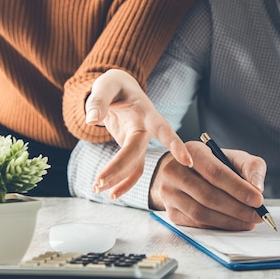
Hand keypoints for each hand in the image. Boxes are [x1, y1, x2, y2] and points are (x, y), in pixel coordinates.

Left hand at [86, 69, 192, 198]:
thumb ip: (98, 101)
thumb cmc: (115, 85)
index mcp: (145, 112)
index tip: (187, 162)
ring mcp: (140, 141)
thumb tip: (92, 120)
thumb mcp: (106, 85)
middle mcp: (146, 129)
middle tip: (99, 182)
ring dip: (119, 180)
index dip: (174, 144)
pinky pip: (133, 170)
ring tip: (98, 190)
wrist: (119, 89)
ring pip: (136, 166)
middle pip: (137, 153)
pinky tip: (111, 193)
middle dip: (120, 168)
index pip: (162, 129)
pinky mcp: (133, 149)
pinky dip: (122, 182)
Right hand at [149, 141, 265, 229]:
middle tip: (257, 215)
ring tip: (248, 221)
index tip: (258, 200)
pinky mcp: (170, 213)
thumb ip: (251, 167)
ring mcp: (169, 194)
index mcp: (191, 152)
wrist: (184, 174)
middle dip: (237, 208)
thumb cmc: (214, 165)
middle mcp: (174, 172)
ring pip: (201, 213)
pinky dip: (218, 226)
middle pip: (208, 195)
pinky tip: (233, 224)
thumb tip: (257, 187)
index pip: (215, 173)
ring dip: (229, 220)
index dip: (238, 188)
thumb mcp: (234, 158)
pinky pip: (196, 224)